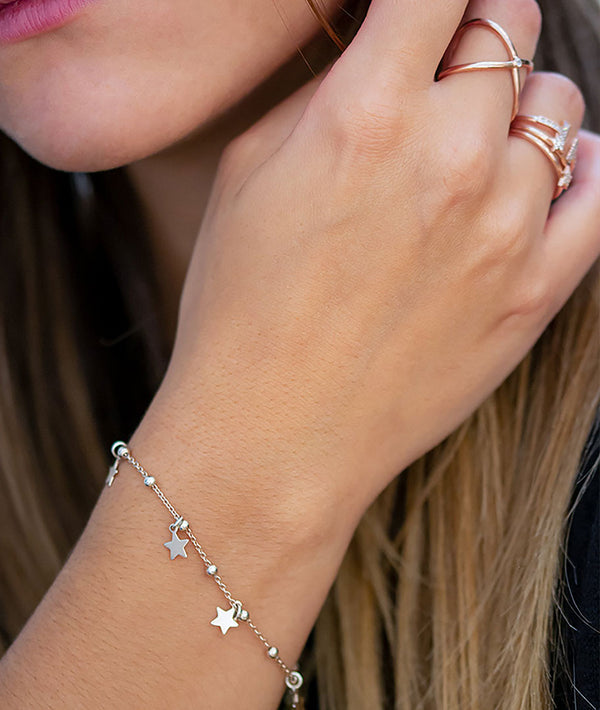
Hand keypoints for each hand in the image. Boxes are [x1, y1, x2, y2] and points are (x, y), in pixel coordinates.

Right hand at [143, 0, 599, 532]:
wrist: (273, 437)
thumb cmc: (240, 311)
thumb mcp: (248, 177)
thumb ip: (323, 96)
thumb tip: (380, 55)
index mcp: (366, 117)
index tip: (429, 11)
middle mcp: (448, 157)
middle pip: (510, 28)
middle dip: (478, 36)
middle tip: (448, 74)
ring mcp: (505, 226)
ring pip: (559, 106)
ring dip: (520, 110)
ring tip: (476, 150)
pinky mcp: (536, 291)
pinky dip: (580, 170)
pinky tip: (544, 178)